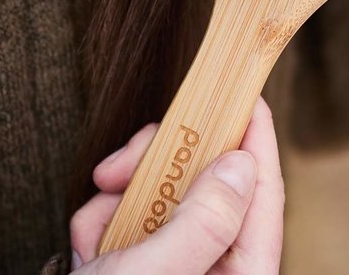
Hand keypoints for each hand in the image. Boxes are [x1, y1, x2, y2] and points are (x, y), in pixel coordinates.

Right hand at [70, 98, 283, 273]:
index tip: (244, 93)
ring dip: (120, 199)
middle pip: (207, 185)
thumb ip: (204, 221)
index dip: (255, 138)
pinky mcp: (141, 265)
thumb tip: (241, 164)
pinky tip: (85, 248)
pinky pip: (130, 219)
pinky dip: (101, 223)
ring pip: (162, 196)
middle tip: (122, 166)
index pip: (263, 194)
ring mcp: (176, 267)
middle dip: (159, 168)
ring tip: (94, 231)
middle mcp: (213, 270)